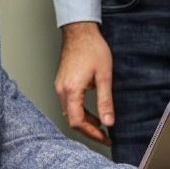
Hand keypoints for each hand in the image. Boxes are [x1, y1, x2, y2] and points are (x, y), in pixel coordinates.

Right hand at [55, 22, 114, 143]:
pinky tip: (92, 111)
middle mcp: (62, 90)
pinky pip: (69, 104)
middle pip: (72, 120)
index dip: (92, 133)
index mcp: (71, 90)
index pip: (78, 122)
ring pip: (70, 112)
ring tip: (101, 125)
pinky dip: (80, 111)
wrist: (80, 31)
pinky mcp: (62, 83)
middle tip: (105, 135)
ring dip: (85, 121)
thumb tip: (108, 122)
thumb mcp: (104, 76)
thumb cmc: (92, 48)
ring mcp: (60, 86)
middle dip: (89, 130)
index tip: (105, 137)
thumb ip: (105, 101)